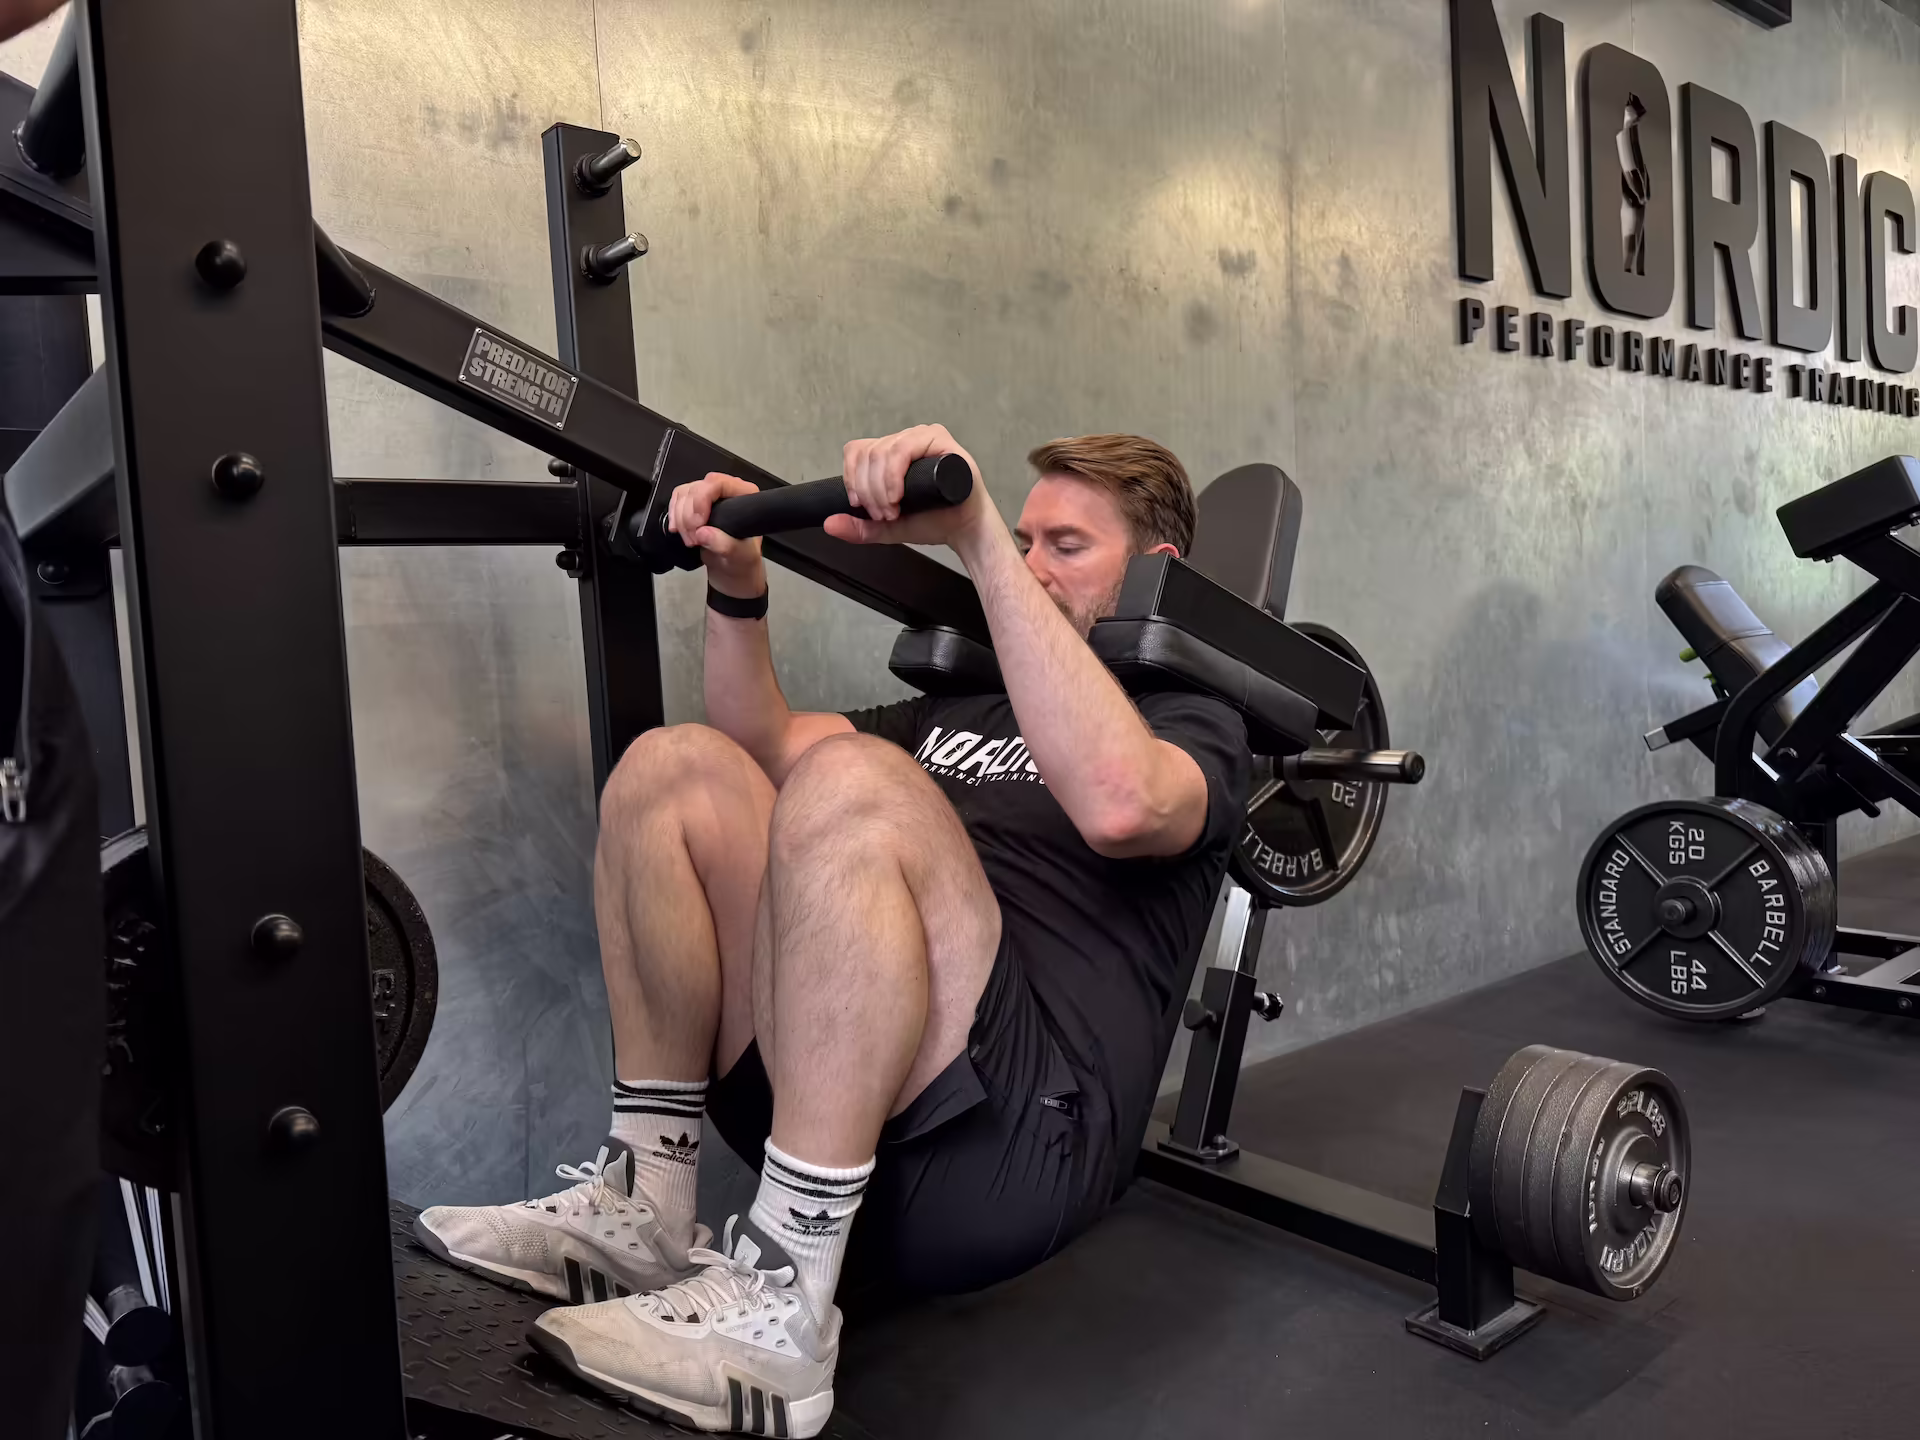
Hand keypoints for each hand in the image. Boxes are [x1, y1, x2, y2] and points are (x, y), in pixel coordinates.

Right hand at [669, 471, 766, 593]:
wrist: (731, 571)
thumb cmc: (742, 562)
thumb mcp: (741, 557)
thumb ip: (726, 545)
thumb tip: (704, 533)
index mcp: (745, 497)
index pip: (719, 483)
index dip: (702, 500)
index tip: (698, 524)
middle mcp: (727, 492)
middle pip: (697, 488)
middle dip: (689, 515)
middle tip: (694, 539)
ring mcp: (710, 497)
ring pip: (684, 493)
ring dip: (681, 518)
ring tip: (691, 540)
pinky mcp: (695, 504)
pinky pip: (677, 500)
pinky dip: (674, 516)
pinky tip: (678, 529)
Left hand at [826, 424, 996, 552]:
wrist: (966, 529)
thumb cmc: (934, 520)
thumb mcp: (887, 527)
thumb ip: (860, 528)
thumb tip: (830, 523)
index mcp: (890, 452)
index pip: (857, 451)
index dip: (852, 479)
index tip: (862, 506)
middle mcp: (905, 440)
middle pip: (868, 454)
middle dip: (869, 491)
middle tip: (883, 514)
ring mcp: (923, 436)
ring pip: (882, 451)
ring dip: (880, 487)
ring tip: (894, 510)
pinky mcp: (939, 440)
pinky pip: (903, 449)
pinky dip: (894, 476)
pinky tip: (899, 496)